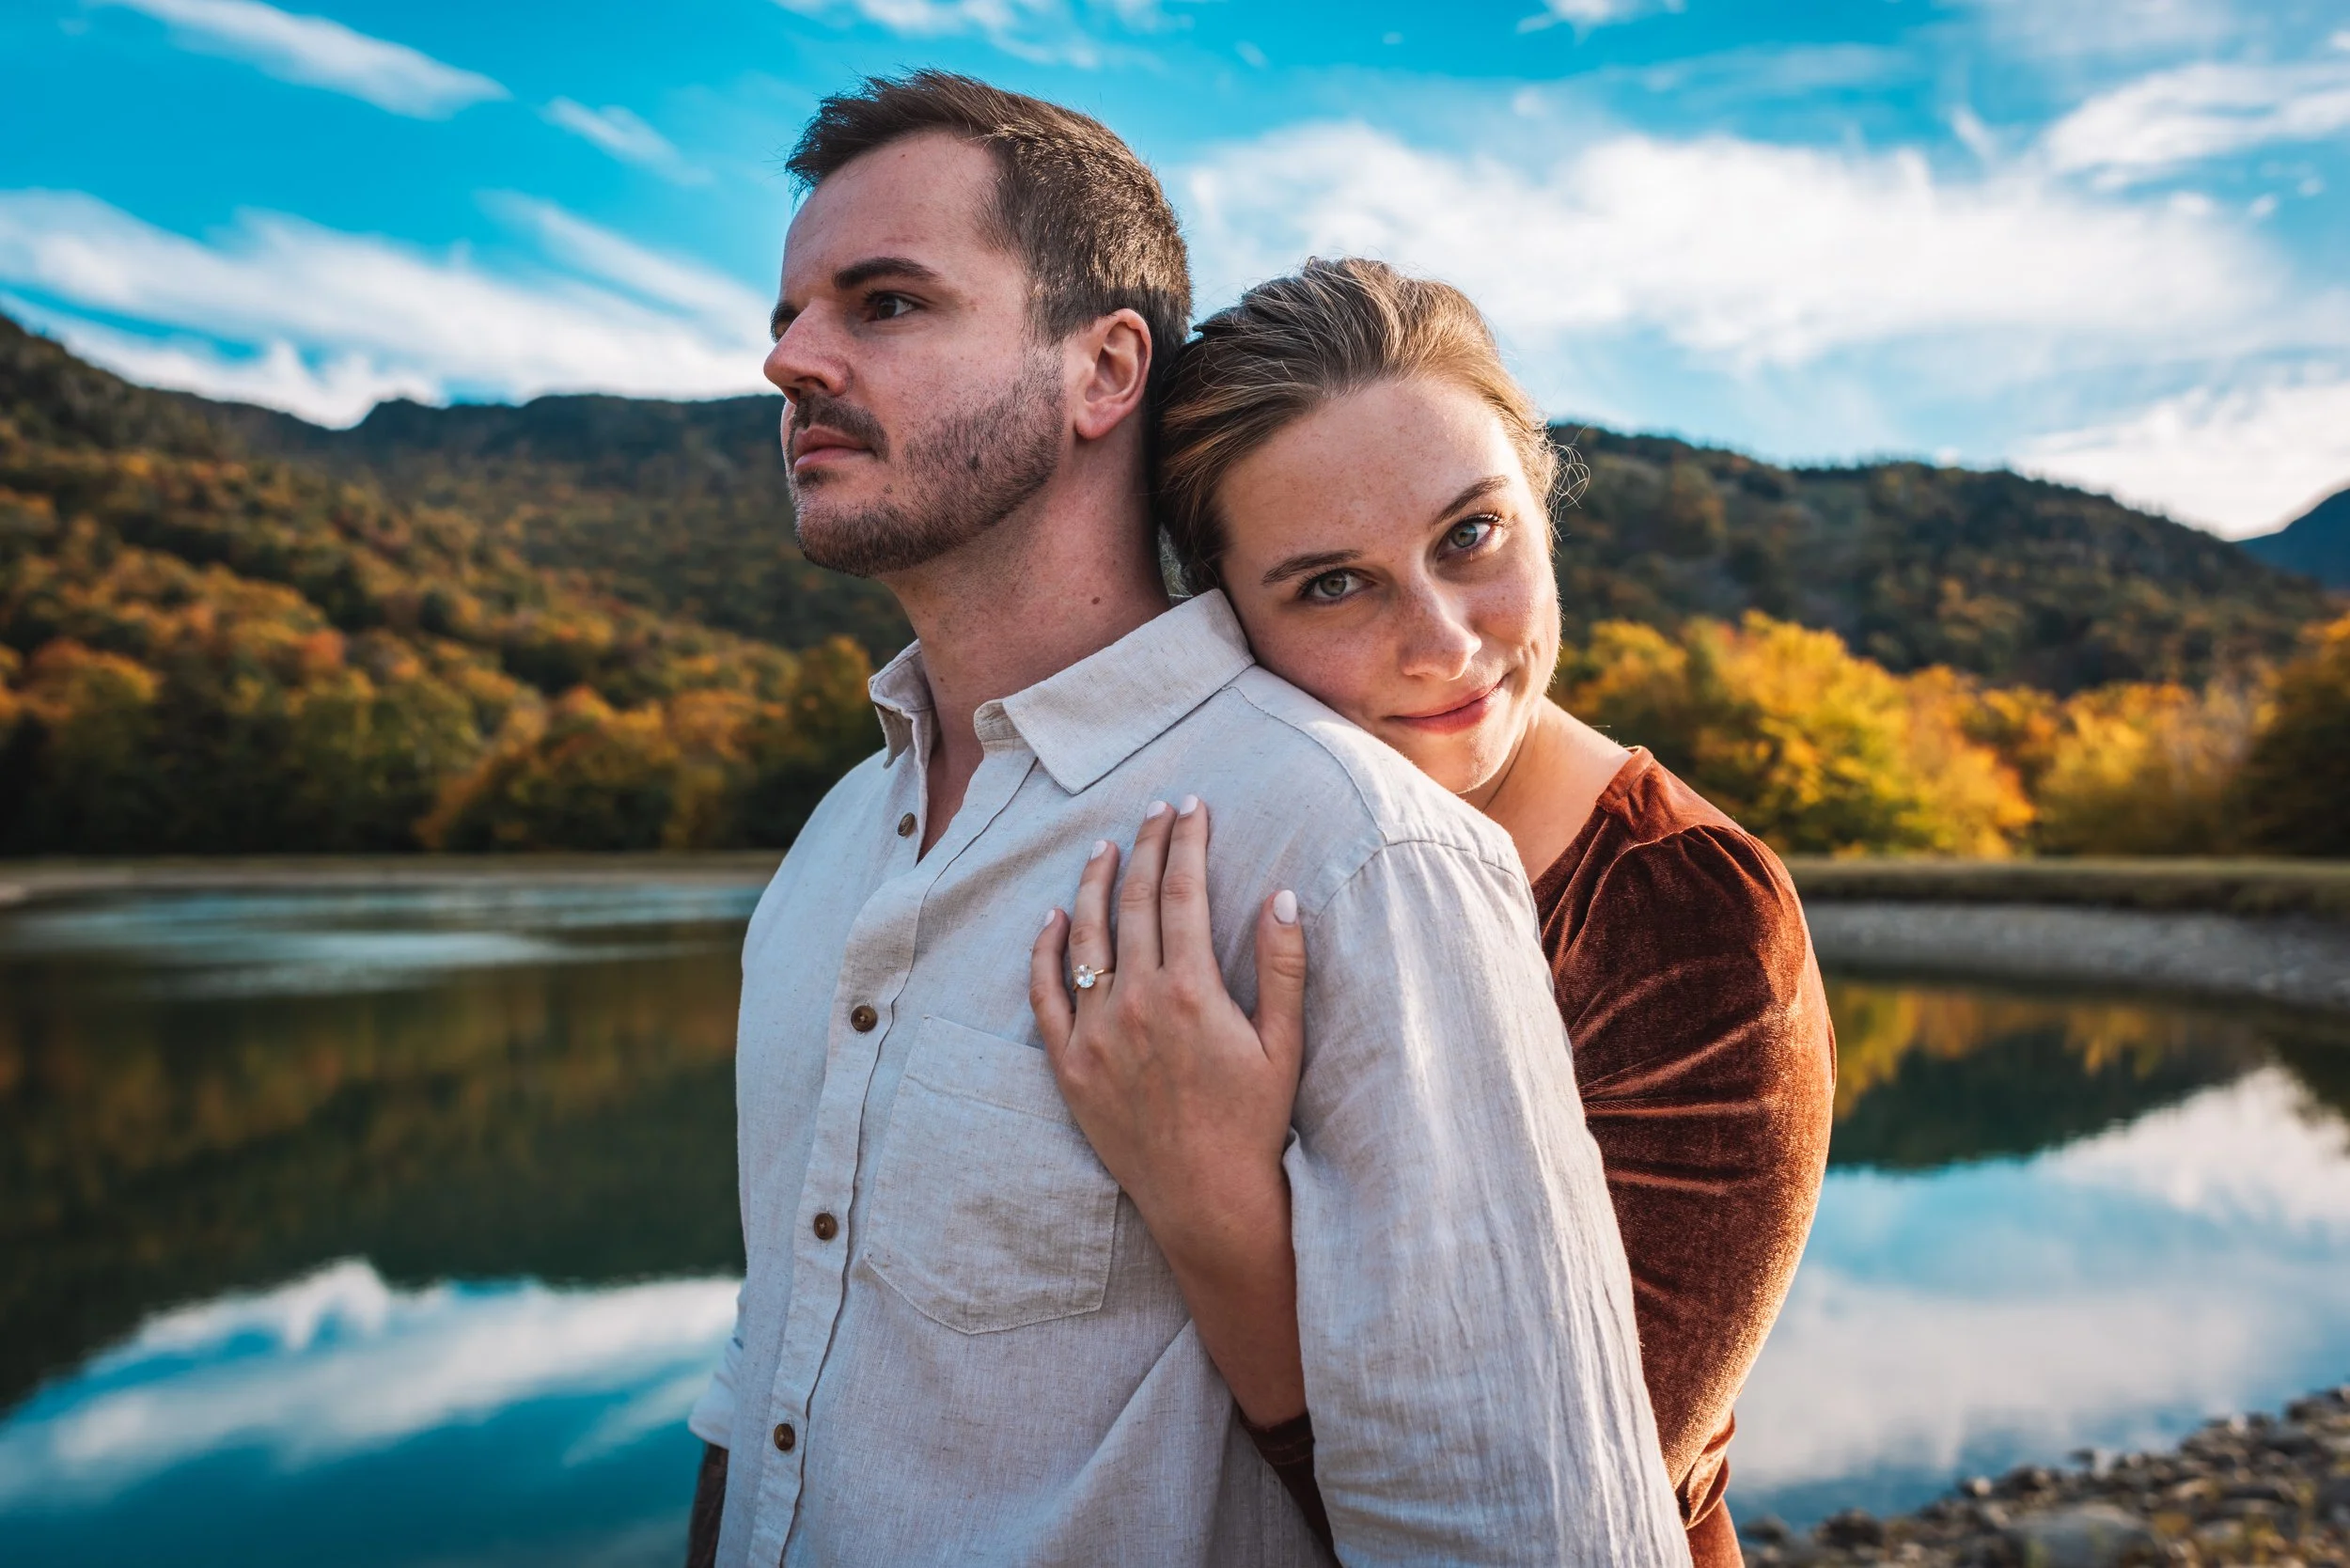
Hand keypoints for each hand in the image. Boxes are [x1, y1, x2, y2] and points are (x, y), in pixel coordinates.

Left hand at [1029, 795, 1306, 1275]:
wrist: (1207, 1200)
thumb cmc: (1255, 1123)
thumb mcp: (1284, 1044)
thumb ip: (1283, 967)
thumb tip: (1281, 897)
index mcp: (1191, 991)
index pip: (1183, 893)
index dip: (1187, 844)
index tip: (1191, 810)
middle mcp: (1136, 1004)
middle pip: (1135, 903)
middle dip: (1147, 848)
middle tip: (1156, 813)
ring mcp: (1095, 1034)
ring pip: (1086, 938)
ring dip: (1096, 885)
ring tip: (1105, 849)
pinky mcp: (1069, 1066)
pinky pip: (1045, 995)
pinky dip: (1045, 951)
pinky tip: (1054, 918)